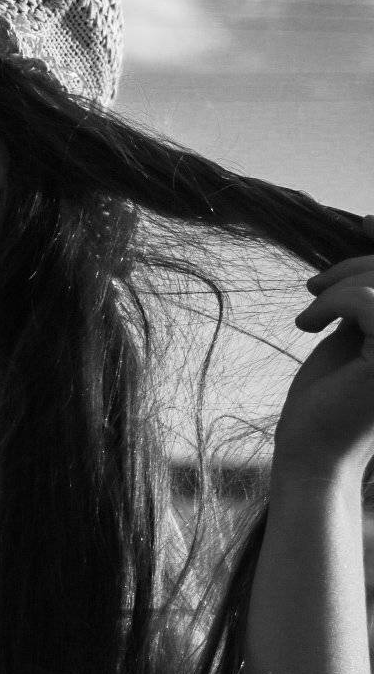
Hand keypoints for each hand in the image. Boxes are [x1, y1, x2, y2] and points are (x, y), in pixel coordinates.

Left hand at [274, 215, 373, 481]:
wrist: (310, 454)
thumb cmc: (330, 400)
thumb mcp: (359, 334)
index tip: (368, 218)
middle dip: (359, 266)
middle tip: (313, 288)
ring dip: (343, 287)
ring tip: (310, 312)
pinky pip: (370, 300)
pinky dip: (334, 302)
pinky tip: (307, 326)